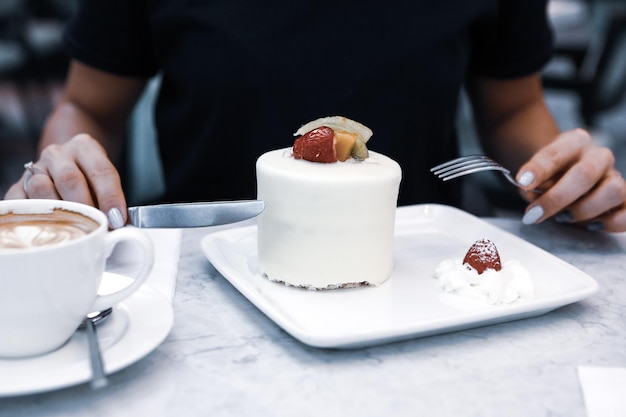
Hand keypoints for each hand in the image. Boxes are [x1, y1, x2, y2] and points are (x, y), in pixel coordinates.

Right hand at [3, 134, 127, 227]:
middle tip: (96, 227)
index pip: (101, 171)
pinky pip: (19, 201)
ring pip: (41, 189)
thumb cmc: (89, 179)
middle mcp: (58, 154)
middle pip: (69, 179)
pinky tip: (47, 228)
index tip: (116, 219)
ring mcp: (35, 168)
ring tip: (73, 231)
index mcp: (85, 147)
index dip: (110, 196)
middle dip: (85, 207)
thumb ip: (112, 201)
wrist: (64, 163)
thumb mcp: (105, 181)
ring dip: (59, 213)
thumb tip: (120, 227)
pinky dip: (32, 216)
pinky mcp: (18, 185)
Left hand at [515, 129, 625, 231]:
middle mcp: (599, 156)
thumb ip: (533, 184)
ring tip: (563, 217)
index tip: (523, 182)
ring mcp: (615, 177)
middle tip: (534, 214)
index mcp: (574, 142)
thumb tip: (534, 196)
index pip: (556, 154)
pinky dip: (610, 223)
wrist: (565, 176)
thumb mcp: (535, 174)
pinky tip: (591, 225)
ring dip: (584, 210)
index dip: (539, 169)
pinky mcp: (625, 199)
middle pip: (585, 174)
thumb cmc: (549, 175)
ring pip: (613, 191)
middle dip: (556, 198)